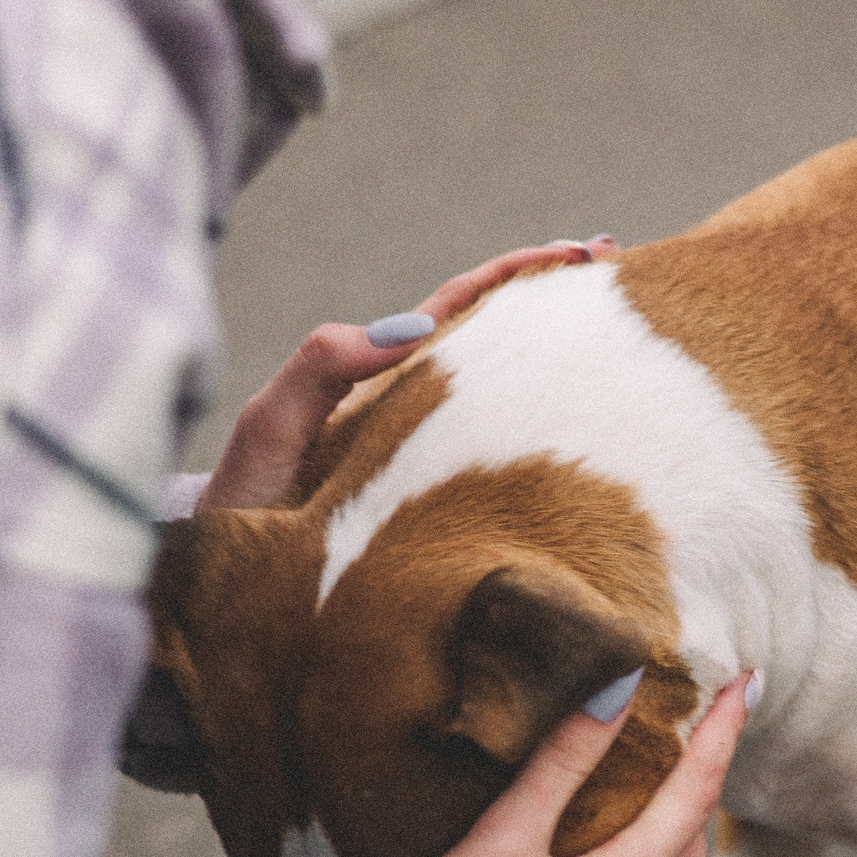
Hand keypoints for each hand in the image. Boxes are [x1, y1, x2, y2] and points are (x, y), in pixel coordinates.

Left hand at [200, 237, 615, 512]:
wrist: (230, 603)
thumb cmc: (243, 514)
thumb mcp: (270, 425)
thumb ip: (322, 366)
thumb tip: (413, 328)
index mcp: (380, 386)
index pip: (459, 313)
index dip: (518, 278)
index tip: (582, 252)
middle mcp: (415, 419)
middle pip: (499, 346)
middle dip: (559, 307)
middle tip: (625, 275)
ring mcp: (431, 465)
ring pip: (508, 402)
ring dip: (562, 368)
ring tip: (627, 340)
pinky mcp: (445, 517)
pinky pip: (505, 469)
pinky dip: (550, 440)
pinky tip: (596, 445)